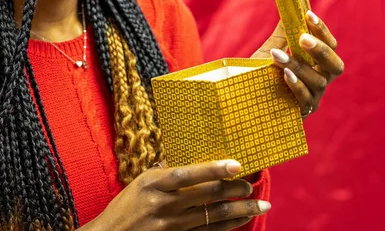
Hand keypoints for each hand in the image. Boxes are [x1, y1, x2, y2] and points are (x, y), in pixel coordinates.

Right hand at [82, 160, 270, 230]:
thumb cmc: (126, 206)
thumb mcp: (140, 181)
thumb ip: (165, 171)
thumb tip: (189, 160)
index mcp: (154, 184)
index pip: (188, 174)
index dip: (213, 169)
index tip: (236, 164)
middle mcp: (165, 205)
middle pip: (206, 196)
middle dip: (234, 190)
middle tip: (251, 185)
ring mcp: (173, 226)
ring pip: (213, 216)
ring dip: (240, 210)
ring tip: (259, 204)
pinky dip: (228, 226)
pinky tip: (241, 220)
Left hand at [251, 11, 343, 117]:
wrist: (244, 100)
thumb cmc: (261, 75)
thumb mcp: (270, 51)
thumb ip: (282, 35)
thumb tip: (287, 11)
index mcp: (317, 65)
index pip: (331, 46)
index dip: (322, 31)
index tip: (308, 15)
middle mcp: (321, 81)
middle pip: (335, 66)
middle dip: (321, 50)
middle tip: (303, 38)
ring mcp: (314, 98)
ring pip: (317, 81)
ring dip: (298, 66)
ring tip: (278, 55)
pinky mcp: (302, 112)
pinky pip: (305, 98)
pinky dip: (296, 85)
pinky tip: (285, 75)